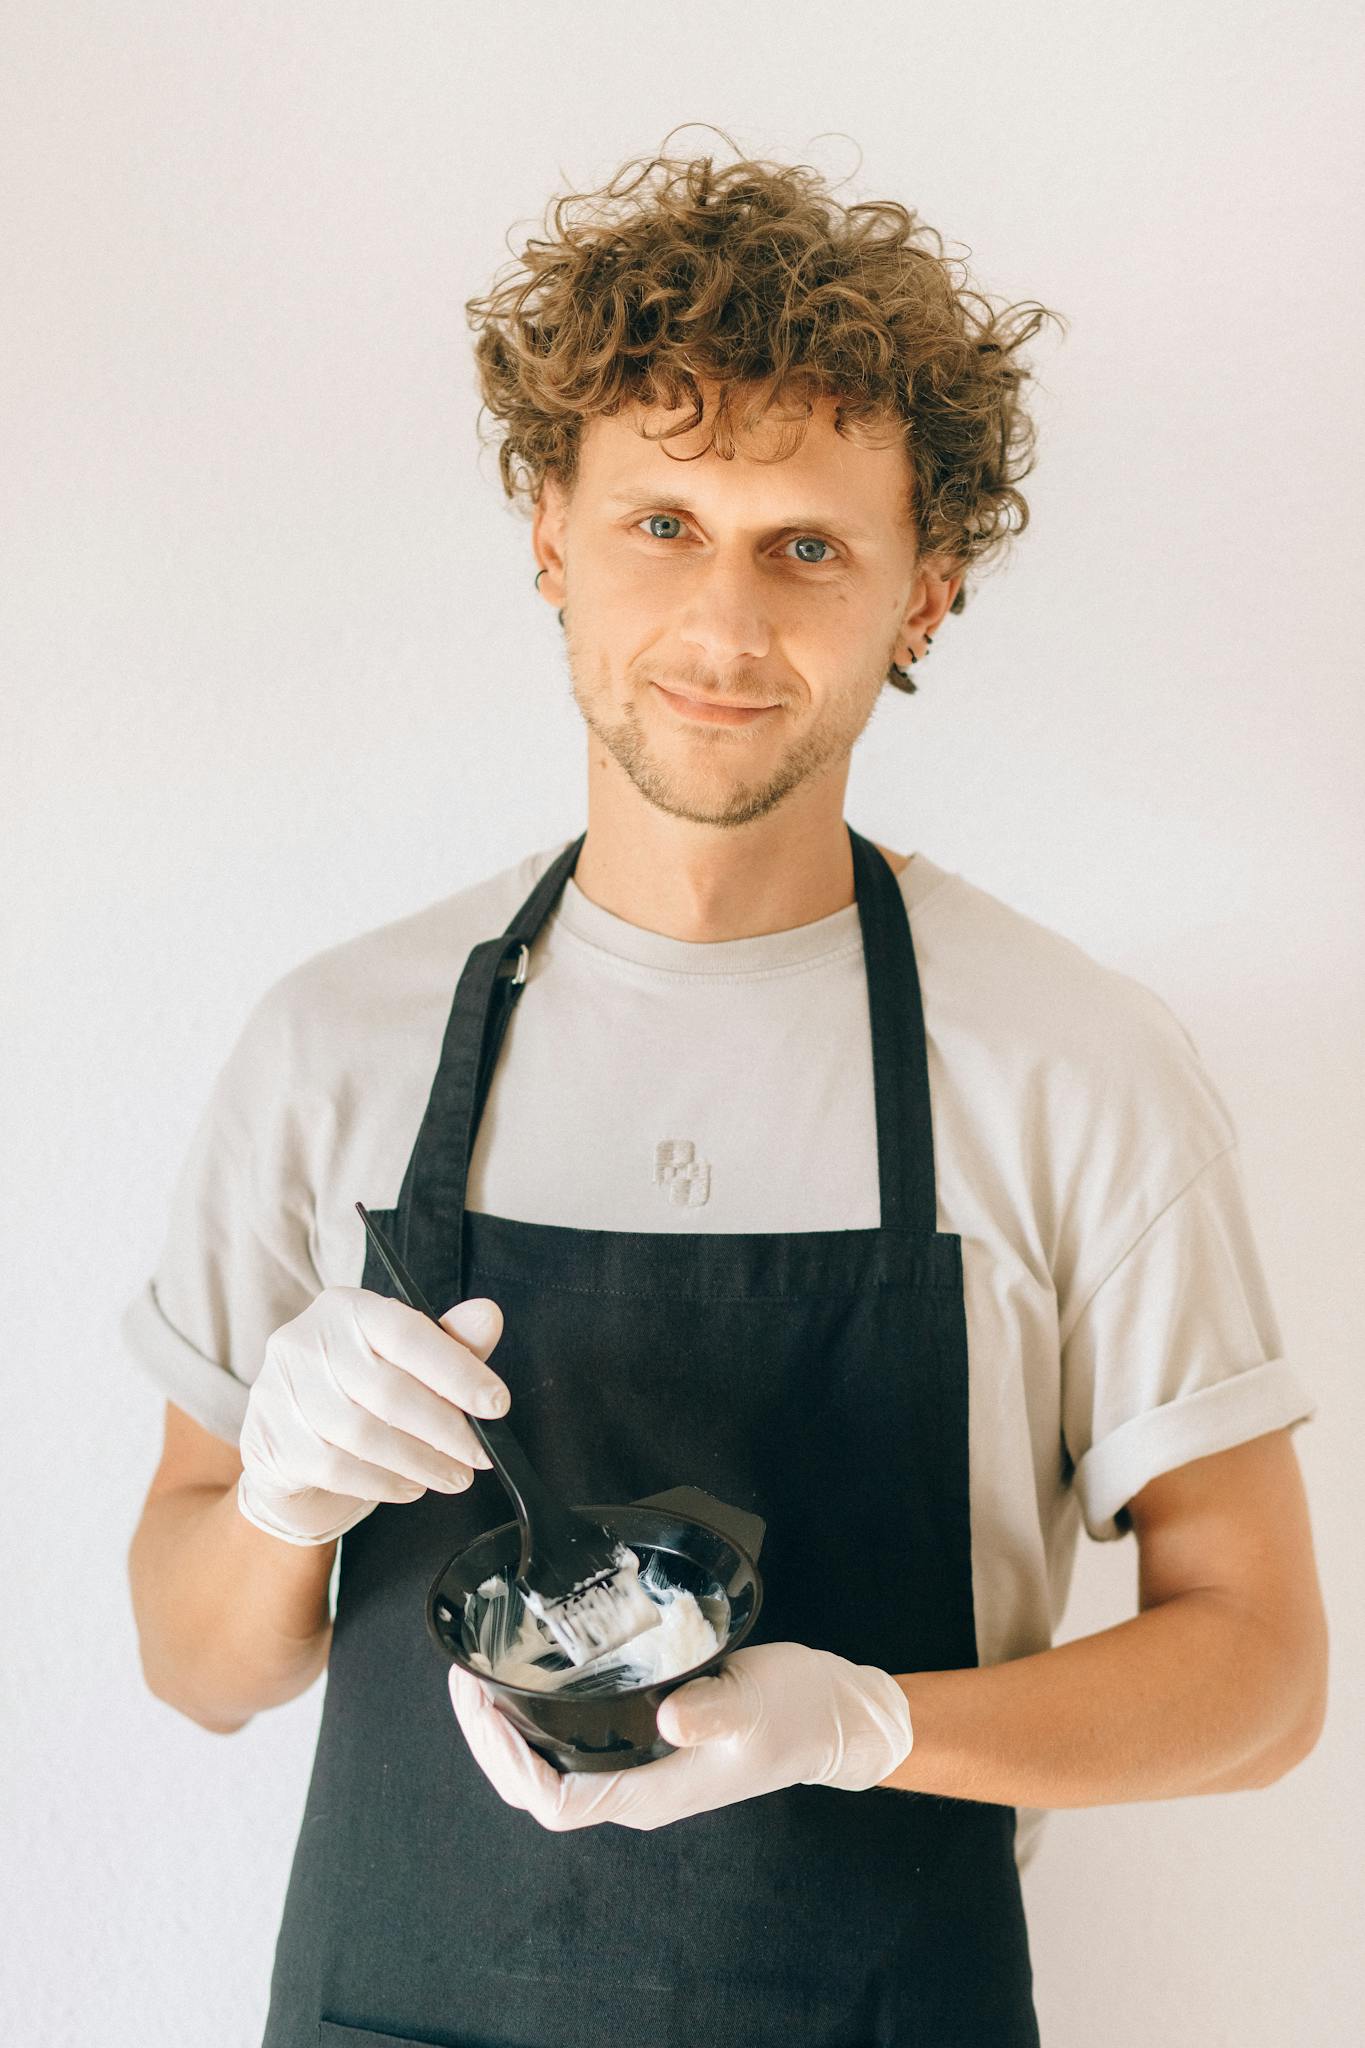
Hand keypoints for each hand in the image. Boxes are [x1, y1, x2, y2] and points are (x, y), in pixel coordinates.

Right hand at [237, 1284, 508, 1544]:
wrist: (289, 1446)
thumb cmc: (358, 1394)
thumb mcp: (406, 1361)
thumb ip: (450, 1342)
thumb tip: (489, 1316)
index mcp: (345, 1308)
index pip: (407, 1333)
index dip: (457, 1370)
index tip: (496, 1404)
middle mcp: (304, 1340)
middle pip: (388, 1390)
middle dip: (446, 1429)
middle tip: (480, 1454)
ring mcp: (280, 1390)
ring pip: (364, 1435)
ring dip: (421, 1462)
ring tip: (453, 1475)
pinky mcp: (269, 1439)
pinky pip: (338, 1469)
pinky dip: (384, 1483)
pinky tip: (410, 1485)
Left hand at [448, 1639, 912, 1830]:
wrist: (833, 1716)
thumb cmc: (795, 1713)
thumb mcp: (756, 1706)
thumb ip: (714, 1710)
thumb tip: (669, 1715)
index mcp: (651, 1792)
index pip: (556, 1801)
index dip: (510, 1763)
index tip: (486, 1707)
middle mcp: (635, 1786)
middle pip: (536, 1788)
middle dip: (490, 1743)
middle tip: (464, 1683)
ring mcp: (638, 1766)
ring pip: (548, 1768)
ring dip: (505, 1733)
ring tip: (478, 1681)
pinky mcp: (645, 1740)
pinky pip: (571, 1743)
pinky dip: (536, 1718)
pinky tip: (526, 1682)